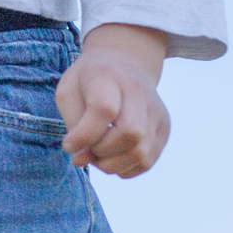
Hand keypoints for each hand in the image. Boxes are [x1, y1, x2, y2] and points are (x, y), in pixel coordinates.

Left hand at [56, 23, 170, 177]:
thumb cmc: (88, 83)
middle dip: (100, 151)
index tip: (68, 145)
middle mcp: (139, 92)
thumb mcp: (68, 93)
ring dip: (111, 164)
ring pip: (139, 153)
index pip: (103, 110)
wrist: (123, 64)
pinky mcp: (164, 128)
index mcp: (108, 75)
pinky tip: (112, 157)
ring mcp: (156, 111)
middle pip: (129, 133)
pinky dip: (124, 168)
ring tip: (97, 154)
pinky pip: (146, 162)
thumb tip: (81, 160)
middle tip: (87, 149)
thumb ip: (72, 126)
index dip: (84, 136)